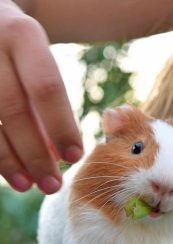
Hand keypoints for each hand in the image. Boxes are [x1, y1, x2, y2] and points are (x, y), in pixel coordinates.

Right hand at [0, 0, 82, 193]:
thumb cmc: (16, 49)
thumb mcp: (36, 63)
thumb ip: (46, 105)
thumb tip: (57, 154)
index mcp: (23, 36)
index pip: (46, 89)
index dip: (61, 126)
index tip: (74, 158)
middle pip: (14, 111)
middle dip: (35, 154)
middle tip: (53, 185)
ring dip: (8, 161)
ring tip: (28, 185)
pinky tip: (5, 172)